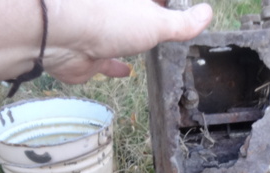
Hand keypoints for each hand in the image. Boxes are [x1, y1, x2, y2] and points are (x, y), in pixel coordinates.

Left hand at [44, 0, 212, 83]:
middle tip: (172, 29)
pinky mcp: (90, 54)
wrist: (63, 36)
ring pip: (120, 34)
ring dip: (133, 39)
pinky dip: (116, 66)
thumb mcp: (157, 21)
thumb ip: (182, 22)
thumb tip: (207, 14)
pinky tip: (127, 70)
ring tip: (152, 47)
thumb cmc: (107, 17)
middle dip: (153, 19)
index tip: (183, 11)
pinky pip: (105, 60)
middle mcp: (114, 9)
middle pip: (138, 13)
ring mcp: (101, 31)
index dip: (169, 6)